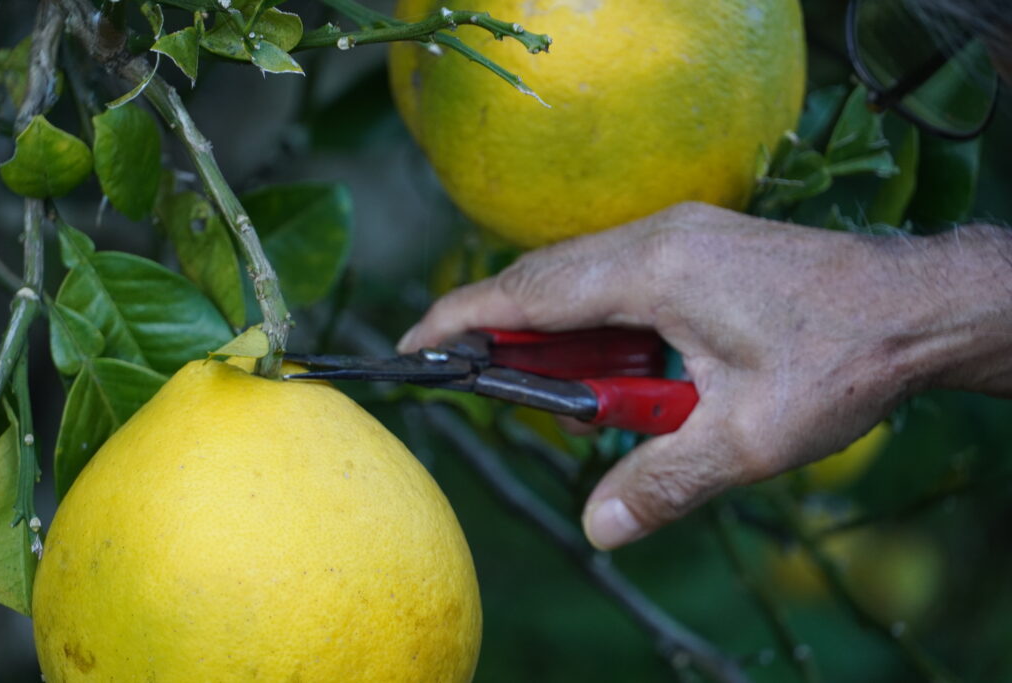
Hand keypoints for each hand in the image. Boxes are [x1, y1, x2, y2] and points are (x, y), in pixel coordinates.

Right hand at [398, 202, 1011, 548]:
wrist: (918, 307)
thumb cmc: (840, 361)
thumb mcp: (749, 437)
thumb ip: (664, 479)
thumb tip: (598, 528)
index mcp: (655, 270)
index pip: (530, 293)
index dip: (463, 319)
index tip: (413, 345)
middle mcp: (657, 238)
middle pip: (546, 280)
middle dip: (500, 330)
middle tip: (471, 382)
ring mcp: (677, 235)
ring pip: (580, 278)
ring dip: (552, 331)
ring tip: (549, 393)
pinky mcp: (695, 247)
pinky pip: (614, 277)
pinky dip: (590, 322)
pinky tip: (607, 368)